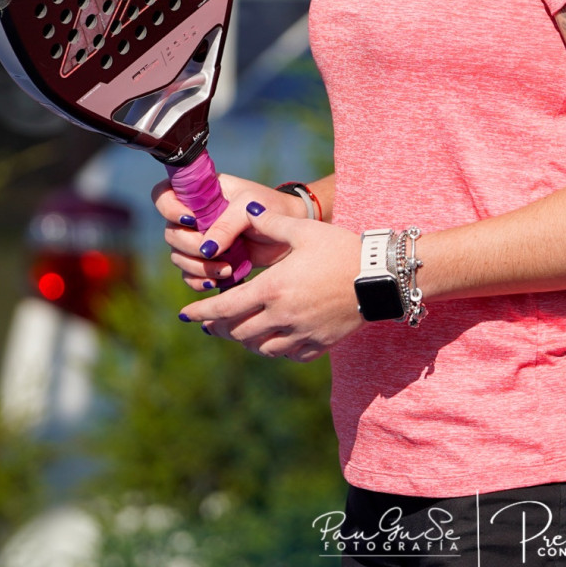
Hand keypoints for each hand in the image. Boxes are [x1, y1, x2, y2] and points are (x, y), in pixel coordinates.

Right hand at [150, 173, 303, 287]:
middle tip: (214, 252)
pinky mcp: (209, 262)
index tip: (192, 220)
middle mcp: (193, 216)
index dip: (169, 209)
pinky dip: (200, 281)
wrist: (288, 232)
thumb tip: (206, 249)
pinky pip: (190, 276)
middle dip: (190, 247)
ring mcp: (199, 240)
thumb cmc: (269, 208)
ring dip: (198, 268)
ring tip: (226, 270)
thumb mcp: (249, 207)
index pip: (164, 196)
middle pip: (170, 233)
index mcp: (198, 193)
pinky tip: (218, 282)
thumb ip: (226, 224)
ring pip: (179, 257)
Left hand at [180, 206, 363, 360]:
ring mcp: (301, 334)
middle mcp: (282, 316)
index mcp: (273, 288)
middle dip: (220, 328)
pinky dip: (275, 349)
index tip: (185, 315)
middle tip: (212, 323)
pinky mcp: (319, 344)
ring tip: (241, 330)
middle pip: (238, 332)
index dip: (201, 313)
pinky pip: (288, 355)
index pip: (224, 307)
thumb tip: (248, 211)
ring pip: (260, 348)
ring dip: (246, 340)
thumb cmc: (341, 249)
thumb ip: (271, 223)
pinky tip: (274, 339)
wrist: (380, 276)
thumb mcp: (304, 231)